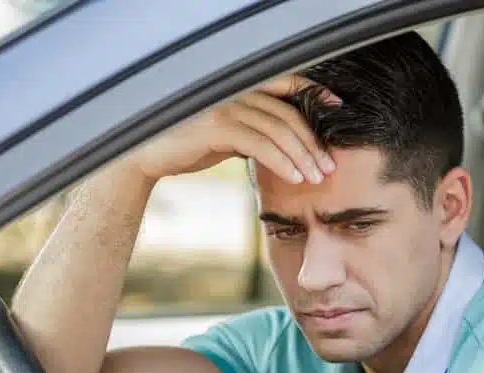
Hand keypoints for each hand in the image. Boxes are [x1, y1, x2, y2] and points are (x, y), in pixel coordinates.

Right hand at [123, 74, 337, 183]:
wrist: (145, 158)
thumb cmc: (185, 146)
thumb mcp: (225, 135)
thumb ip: (251, 131)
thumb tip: (281, 143)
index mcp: (238, 88)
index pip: (285, 84)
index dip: (313, 92)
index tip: (338, 109)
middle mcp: (232, 90)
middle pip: (287, 112)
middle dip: (312, 141)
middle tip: (328, 166)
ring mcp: (224, 105)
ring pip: (277, 128)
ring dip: (302, 155)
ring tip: (316, 177)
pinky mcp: (215, 126)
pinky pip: (259, 143)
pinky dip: (282, 161)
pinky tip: (295, 177)